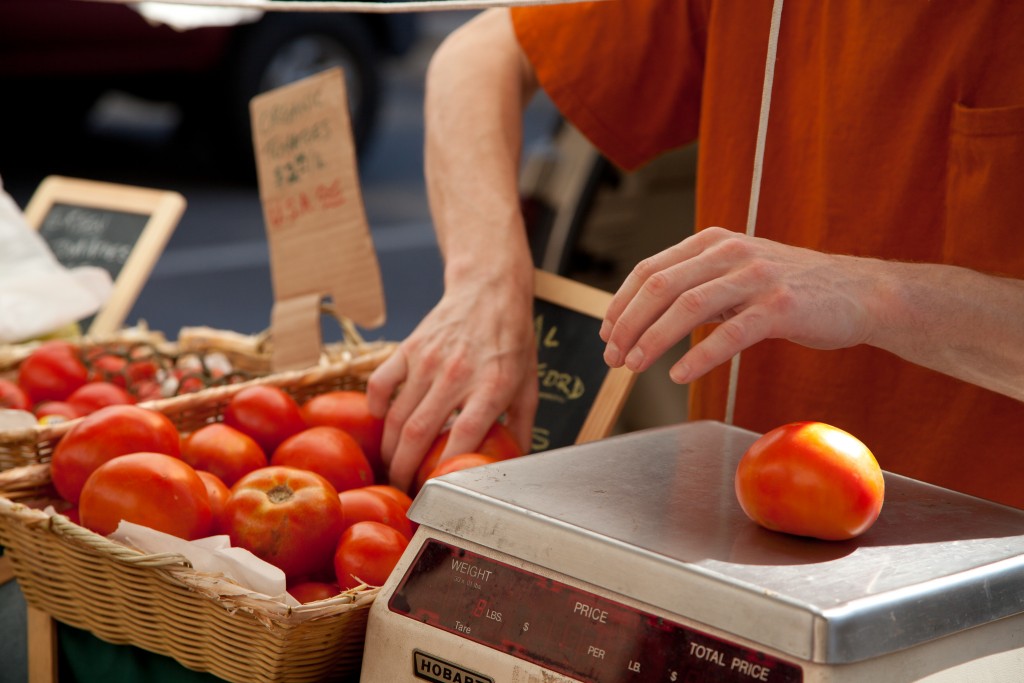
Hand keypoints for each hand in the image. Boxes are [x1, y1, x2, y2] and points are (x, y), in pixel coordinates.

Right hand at [366, 280, 537, 492]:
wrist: (490, 290)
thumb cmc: (512, 340)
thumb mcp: (528, 384)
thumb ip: (522, 427)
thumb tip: (517, 465)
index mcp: (491, 387)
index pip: (463, 436)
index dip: (446, 469)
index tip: (439, 492)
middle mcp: (457, 374)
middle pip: (419, 433)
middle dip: (405, 470)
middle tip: (404, 489)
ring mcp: (429, 360)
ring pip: (397, 417)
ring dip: (389, 449)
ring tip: (392, 466)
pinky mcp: (409, 348)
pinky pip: (381, 384)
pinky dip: (376, 408)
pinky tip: (382, 423)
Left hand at [600, 227, 879, 382]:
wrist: (862, 292)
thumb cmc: (794, 288)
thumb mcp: (739, 275)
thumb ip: (698, 286)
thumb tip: (645, 316)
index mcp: (714, 242)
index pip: (650, 270)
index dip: (621, 303)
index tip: (606, 332)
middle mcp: (731, 252)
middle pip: (660, 286)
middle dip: (627, 324)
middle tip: (612, 357)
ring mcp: (757, 277)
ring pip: (688, 306)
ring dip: (652, 339)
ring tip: (633, 366)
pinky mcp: (781, 307)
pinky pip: (730, 334)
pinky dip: (699, 356)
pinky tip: (679, 374)